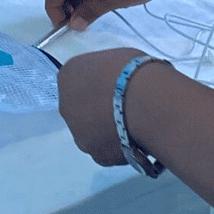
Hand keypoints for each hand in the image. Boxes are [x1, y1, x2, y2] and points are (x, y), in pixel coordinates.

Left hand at [57, 47, 145, 165]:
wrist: (146, 101)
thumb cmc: (135, 72)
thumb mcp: (118, 59)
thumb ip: (109, 72)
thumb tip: (120, 81)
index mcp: (68, 76)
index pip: (79, 83)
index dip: (100, 87)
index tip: (117, 90)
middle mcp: (66, 106)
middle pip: (82, 110)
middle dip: (101, 111)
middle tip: (126, 110)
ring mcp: (79, 133)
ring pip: (93, 134)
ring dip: (110, 132)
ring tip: (137, 126)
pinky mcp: (97, 155)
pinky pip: (109, 152)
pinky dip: (123, 148)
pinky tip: (140, 142)